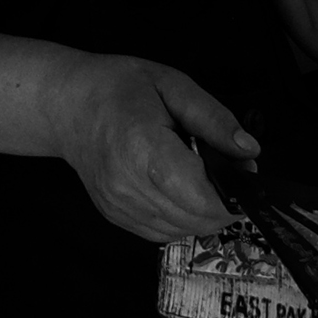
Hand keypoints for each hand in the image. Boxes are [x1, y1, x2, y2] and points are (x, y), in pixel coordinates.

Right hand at [42, 53, 258, 243]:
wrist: (67, 105)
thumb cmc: (117, 87)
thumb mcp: (172, 85)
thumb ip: (213, 119)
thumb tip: (249, 151)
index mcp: (143, 148)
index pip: (201, 197)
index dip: (232, 192)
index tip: (242, 169)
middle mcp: (128, 186)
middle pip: (197, 219)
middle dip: (222, 200)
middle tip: (222, 164)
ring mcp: (119, 207)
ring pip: (184, 230)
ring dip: (202, 210)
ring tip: (193, 171)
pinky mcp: (116, 218)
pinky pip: (164, 232)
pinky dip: (181, 216)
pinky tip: (175, 186)